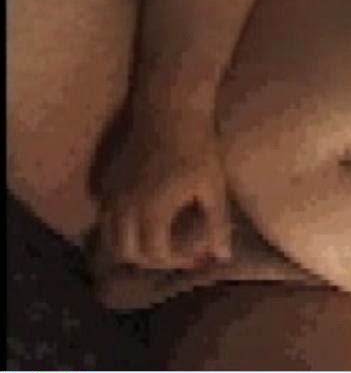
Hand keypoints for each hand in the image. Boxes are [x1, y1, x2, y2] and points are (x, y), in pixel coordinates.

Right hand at [98, 125, 232, 269]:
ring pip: (110, 238)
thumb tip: (223, 256)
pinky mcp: (107, 182)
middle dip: (152, 260)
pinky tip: (144, 220)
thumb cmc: (198, 148)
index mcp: (152, 212)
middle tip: (178, 252)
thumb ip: (217, 225)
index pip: (155, 255)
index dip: (177, 262)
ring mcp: (112, 195)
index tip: (196, 254)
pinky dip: (120, 229)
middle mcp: (125, 208)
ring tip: (160, 240)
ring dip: (132, 247)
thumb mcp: (214, 188)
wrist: (170, 111)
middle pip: (127, 254)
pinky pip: (105, 218)